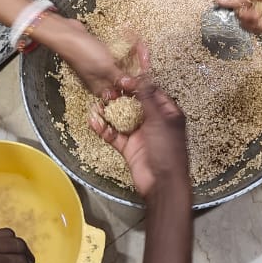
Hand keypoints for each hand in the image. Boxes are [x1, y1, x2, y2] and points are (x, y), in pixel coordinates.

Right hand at [44, 16, 139, 100]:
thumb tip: (137, 88)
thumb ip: (121, 79)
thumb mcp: (106, 68)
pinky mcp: (103, 56)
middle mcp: (104, 81)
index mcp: (103, 89)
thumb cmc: (82, 53)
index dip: (139, 82)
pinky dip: (126, 49)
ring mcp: (103, 68)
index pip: (126, 92)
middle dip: (138, 64)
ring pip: (125, 65)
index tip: (147, 72)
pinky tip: (132, 41)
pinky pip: (120, 55)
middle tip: (143, 51)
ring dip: (134, 55)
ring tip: (139, 43)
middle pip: (128, 77)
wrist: (66, 34)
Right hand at [90, 77, 189, 200]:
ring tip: (96, 104)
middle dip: (120, 98)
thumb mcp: (159, 120)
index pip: (153, 93)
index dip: (139, 85)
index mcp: (168, 114)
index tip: (123, 79)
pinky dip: (104, 129)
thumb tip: (142, 78)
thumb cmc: (167, 150)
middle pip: (134, 105)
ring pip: (122, 119)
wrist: (162, 184)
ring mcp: (141, 135)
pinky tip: (94, 121)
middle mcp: (154, 122)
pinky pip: (115, 135)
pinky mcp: (129, 147)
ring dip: (109, 113)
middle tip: (106, 90)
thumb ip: (148, 99)